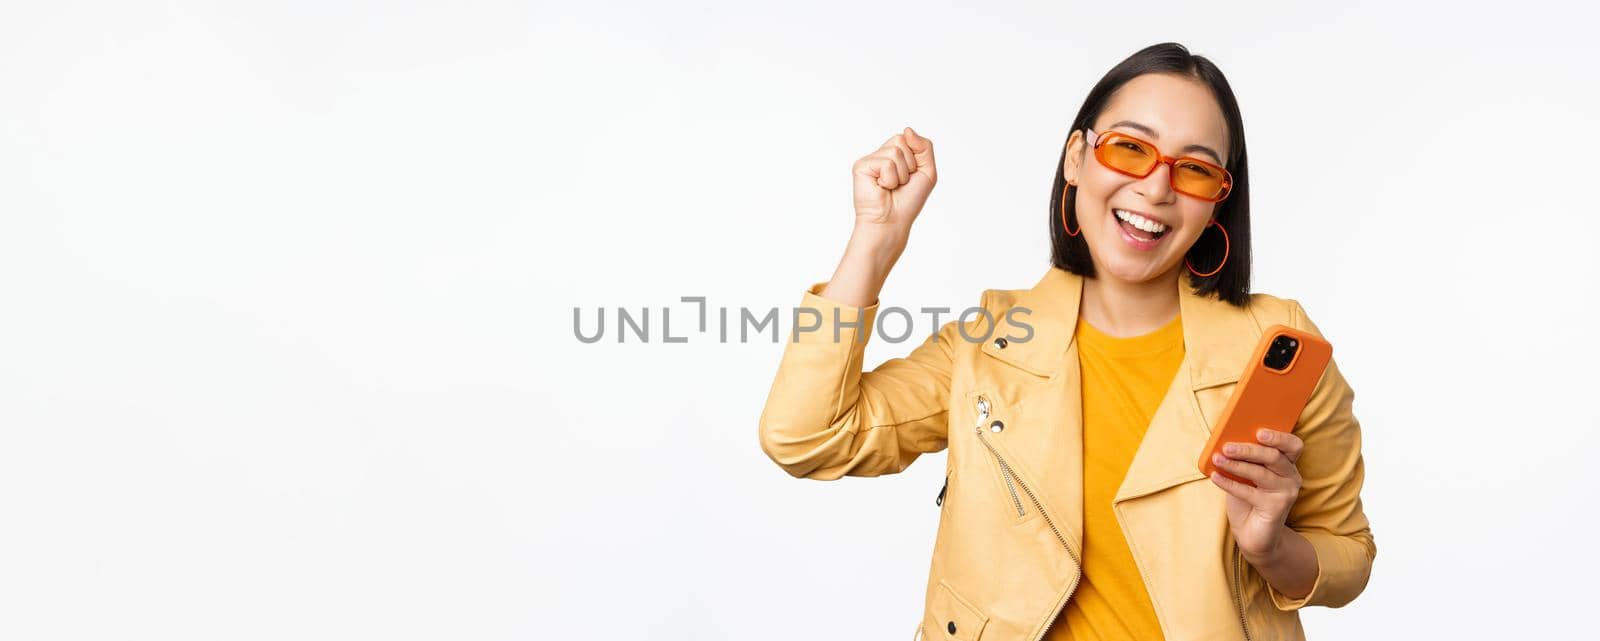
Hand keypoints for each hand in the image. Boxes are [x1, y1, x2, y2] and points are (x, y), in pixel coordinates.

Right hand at [851, 127, 936, 229]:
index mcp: (894, 153)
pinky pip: (886, 163)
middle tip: (900, 183)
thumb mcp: (927, 171)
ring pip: (894, 152)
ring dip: (900, 174)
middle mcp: (880, 154)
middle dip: (909, 164)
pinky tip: (881, 188)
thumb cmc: (908, 201)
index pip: (907, 138)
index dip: (915, 158)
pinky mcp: (861, 166)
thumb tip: (907, 129)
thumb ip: (924, 147)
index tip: (910, 177)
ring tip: (890, 187)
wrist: (892, 221)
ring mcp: (869, 159)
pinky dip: (890, 179)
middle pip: (901, 140)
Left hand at [1209, 428, 1304, 559]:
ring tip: (1217, 459)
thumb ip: (1243, 458)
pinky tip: (1215, 476)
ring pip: (1260, 473)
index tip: (1259, 432)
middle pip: (1274, 457)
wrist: (1253, 534)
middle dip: (1248, 450)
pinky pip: (1249, 492)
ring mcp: (1286, 493)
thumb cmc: (1248, 498)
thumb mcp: (1245, 474)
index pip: (1293, 445)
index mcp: (1287, 463)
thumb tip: (1225, 440)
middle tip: (1227, 446)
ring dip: (1235, 465)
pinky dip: (1229, 483)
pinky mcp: (1276, 508)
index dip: (1278, 437)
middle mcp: (1291, 477)